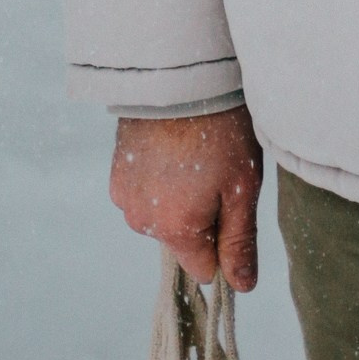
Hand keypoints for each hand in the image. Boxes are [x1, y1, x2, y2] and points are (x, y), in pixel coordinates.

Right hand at [110, 107, 261, 291]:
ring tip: (194, 152)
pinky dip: (158, 179)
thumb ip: (239, 242)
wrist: (181, 74)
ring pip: (161, 217)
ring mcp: (125, 197)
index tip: (232, 204)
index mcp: (176, 230)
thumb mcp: (243, 186)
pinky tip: (173, 148)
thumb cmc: (220, 128)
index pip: (203, 267)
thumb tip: (242, 286)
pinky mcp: (115, 172)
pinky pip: (143, 193)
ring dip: (178, 197)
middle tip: (216, 168)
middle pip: (182, 240)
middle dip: (201, 216)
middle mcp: (143, 222)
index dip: (223, 242)